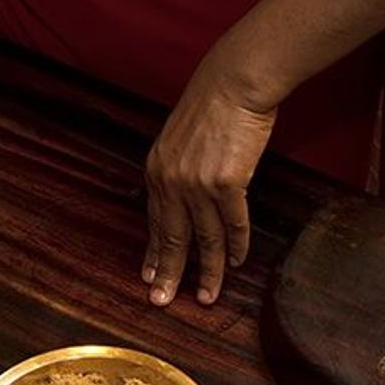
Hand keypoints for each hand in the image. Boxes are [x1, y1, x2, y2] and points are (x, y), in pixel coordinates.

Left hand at [142, 61, 275, 305]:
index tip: (150, 277)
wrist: (234, 82)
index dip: (154, 252)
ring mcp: (197, 184)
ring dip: (206, 271)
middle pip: (172, 238)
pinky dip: (235, 246)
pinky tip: (234, 263)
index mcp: (156, 172)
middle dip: (169, 273)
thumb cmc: (212, 107)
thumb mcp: (178, 140)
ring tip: (206, 297)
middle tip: (163, 302)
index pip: (154, 222)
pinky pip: (232, 223)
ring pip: (203, 238)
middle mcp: (171, 182)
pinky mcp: (227, 183)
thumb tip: (181, 195)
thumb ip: (176, 170)